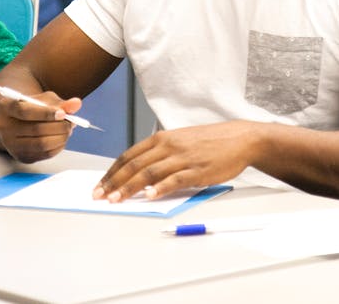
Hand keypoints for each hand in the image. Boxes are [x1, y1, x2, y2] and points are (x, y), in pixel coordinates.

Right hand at [0, 90, 83, 162]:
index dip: (46, 113)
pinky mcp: (20, 156)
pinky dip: (58, 146)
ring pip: (41, 144)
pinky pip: (44, 154)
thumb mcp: (45, 100)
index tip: (62, 113)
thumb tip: (76, 104)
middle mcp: (3, 126)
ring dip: (61, 137)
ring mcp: (10, 144)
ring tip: (68, 130)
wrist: (19, 122)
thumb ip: (61, 102)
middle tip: (71, 122)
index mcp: (6, 107)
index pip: (25, 111)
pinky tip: (61, 138)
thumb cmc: (34, 107)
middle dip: (58, 126)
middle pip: (35, 129)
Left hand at [94, 121, 256, 202]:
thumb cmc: (210, 142)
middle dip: (114, 182)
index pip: (129, 155)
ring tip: (116, 200)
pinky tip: (148, 197)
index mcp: (162, 138)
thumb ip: (161, 154)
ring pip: (149, 173)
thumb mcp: (180, 141)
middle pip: (134, 165)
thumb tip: (139, 174)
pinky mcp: (196, 170)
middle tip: (99, 196)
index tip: (100, 185)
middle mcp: (169, 146)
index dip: (112, 171)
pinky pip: (174, 180)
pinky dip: (159, 189)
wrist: (239, 138)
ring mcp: (182, 158)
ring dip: (130, 188)